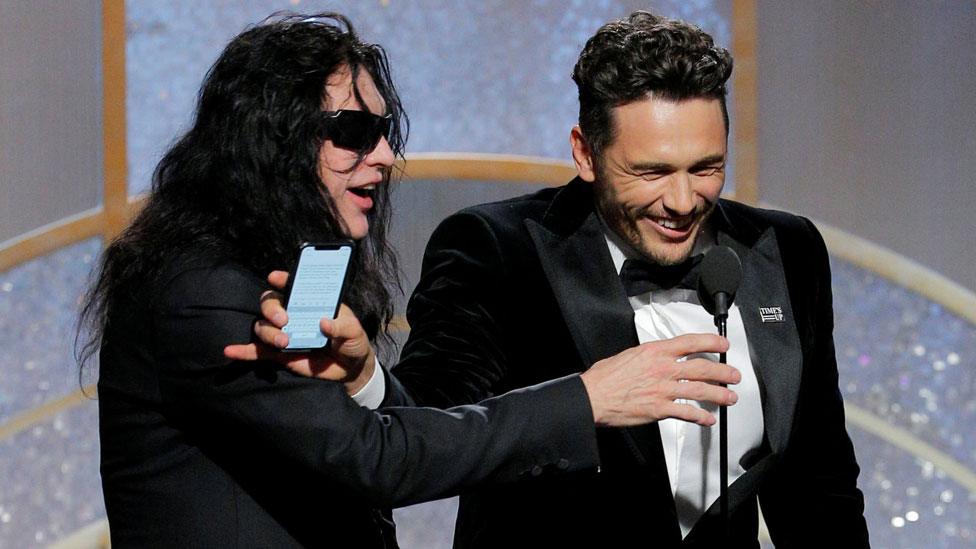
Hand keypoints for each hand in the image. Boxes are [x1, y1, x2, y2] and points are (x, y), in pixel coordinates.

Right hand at [222, 271, 376, 394]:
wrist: (351, 368)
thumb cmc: (353, 341)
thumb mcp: (354, 331)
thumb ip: (341, 326)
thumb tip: (323, 323)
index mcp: (311, 301)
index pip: (292, 284)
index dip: (283, 278)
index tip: (276, 277)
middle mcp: (293, 313)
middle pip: (270, 302)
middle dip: (271, 309)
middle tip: (284, 319)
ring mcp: (284, 332)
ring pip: (262, 326)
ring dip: (268, 332)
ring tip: (284, 341)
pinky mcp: (279, 354)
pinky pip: (257, 351)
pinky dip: (243, 351)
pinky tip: (230, 351)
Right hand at [579, 333, 739, 427]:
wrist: (593, 397)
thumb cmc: (605, 378)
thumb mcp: (629, 355)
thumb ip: (649, 356)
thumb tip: (659, 357)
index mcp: (655, 352)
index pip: (690, 343)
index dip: (711, 343)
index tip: (723, 345)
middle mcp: (662, 369)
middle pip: (702, 368)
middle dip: (723, 372)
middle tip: (734, 375)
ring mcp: (662, 389)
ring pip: (699, 390)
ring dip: (719, 395)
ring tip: (730, 397)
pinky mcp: (659, 409)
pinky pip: (686, 412)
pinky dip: (700, 417)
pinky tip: (708, 419)